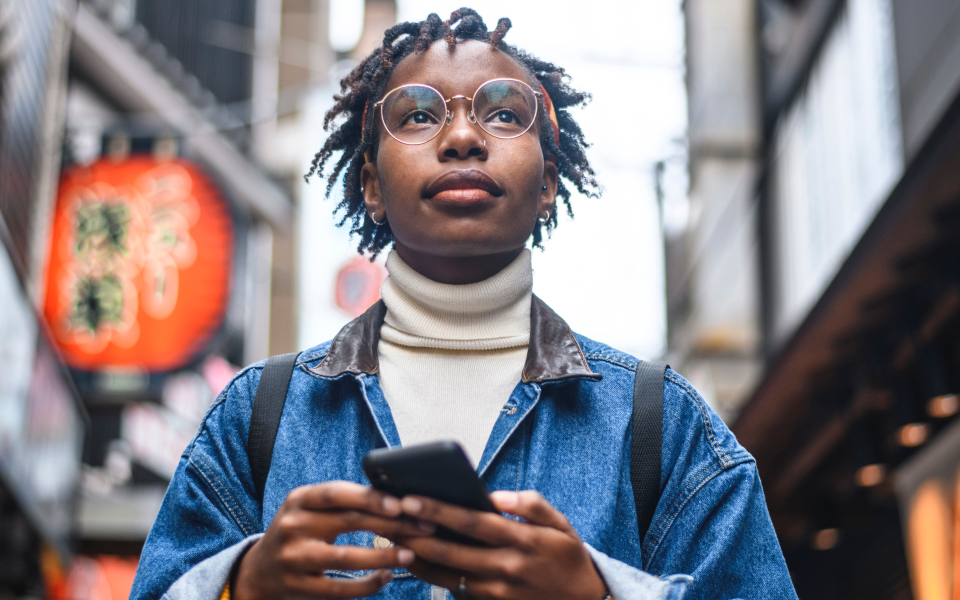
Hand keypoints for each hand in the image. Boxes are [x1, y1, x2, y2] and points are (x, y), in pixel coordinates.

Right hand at [233, 481, 431, 599]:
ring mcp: (294, 558)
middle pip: (348, 522)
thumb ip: (342, 502)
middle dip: (390, 524)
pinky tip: (387, 577)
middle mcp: (293, 526)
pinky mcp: (298, 587)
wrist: (259, 571)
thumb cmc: (299, 532)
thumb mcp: (309, 509)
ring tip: (409, 553)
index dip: (370, 497)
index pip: (337, 493)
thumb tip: (395, 498)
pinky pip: (339, 589)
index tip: (401, 504)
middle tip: (421, 526)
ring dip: (382, 556)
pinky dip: (367, 584)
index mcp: (299, 499)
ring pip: (345, 558)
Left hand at [392, 490, 607, 599]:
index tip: (411, 499)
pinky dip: (432, 576)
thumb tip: (496, 496)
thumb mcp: (560, 525)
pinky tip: (415, 561)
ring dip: (417, 558)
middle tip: (389, 518)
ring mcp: (496, 592)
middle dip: (416, 534)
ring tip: (394, 540)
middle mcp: (505, 567)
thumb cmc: (568, 559)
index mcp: (521, 540)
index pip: (471, 522)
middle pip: (450, 551)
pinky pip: (455, 590)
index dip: (438, 511)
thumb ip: (530, 505)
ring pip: (446, 575)